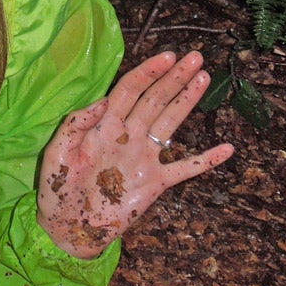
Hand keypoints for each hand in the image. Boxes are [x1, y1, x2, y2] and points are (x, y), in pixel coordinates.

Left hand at [37, 51, 233, 258]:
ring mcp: (144, 158)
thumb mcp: (57, 153)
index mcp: (104, 126)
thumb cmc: (58, 189)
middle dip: (174, 78)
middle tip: (195, 57)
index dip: (148, 73)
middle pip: (154, 100)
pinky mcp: (155, 184)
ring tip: (203, 79)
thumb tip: (101, 102)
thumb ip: (75, 126)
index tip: (167, 57)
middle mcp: (128, 136)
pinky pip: (185, 169)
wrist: (68, 228)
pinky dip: (206, 160)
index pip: (129, 91)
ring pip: (170, 123)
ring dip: (187, 101)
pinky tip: (227, 149)